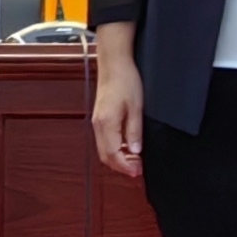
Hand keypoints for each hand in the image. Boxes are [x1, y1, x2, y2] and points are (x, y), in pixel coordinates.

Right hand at [91, 49, 145, 179]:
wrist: (114, 63)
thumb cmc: (125, 80)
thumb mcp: (136, 107)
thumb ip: (134, 131)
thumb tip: (136, 151)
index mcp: (107, 124)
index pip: (114, 155)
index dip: (126, 167)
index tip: (138, 172)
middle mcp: (98, 125)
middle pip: (106, 156)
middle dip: (121, 166)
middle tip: (138, 169)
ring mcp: (97, 122)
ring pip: (104, 150)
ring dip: (118, 158)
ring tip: (135, 160)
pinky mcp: (100, 118)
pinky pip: (104, 140)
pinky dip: (115, 148)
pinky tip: (127, 146)